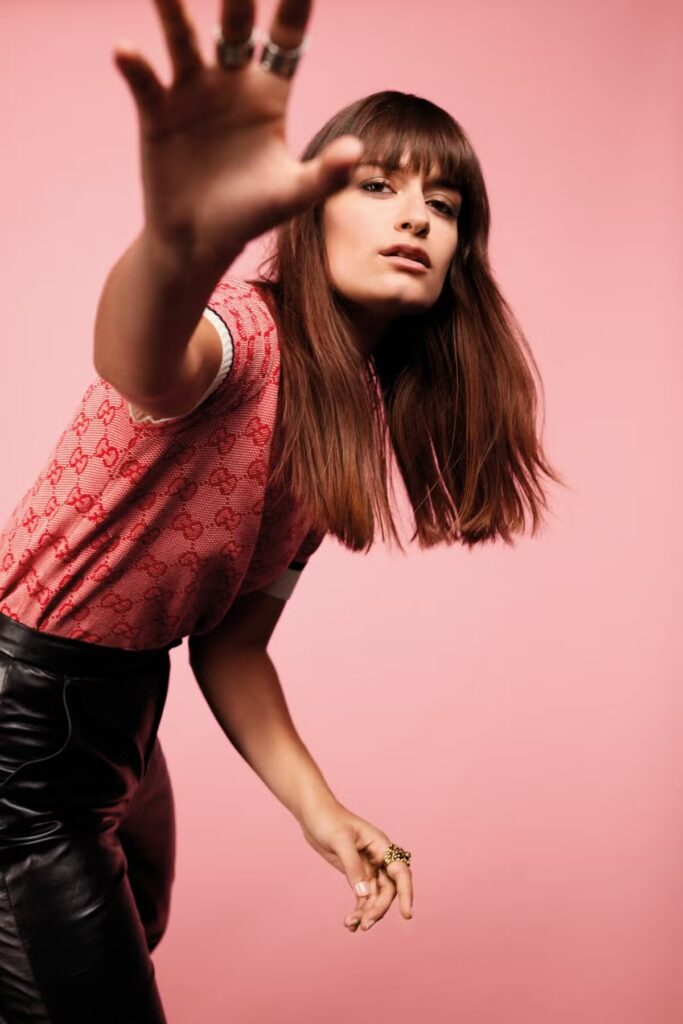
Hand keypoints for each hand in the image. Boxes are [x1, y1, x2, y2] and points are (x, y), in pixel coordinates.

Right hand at [113, 0, 364, 264]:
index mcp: (269, 93)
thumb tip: (356, 152)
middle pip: (235, 27)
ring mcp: (190, 93)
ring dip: (173, 13)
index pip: (287, 39)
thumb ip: (324, 175)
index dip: (295, 5)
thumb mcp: (291, 196)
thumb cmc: (249, 215)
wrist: (199, 242)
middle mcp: (229, 81)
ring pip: (183, 41)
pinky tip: (125, 52)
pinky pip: (146, 84)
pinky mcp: (157, 114)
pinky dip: (136, 67)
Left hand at [298, 799, 413, 932]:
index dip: (407, 893)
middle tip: (364, 924)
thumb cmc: (329, 820)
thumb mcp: (340, 841)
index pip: (401, 873)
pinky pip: (362, 896)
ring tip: (350, 925)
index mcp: (381, 846)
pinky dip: (358, 910)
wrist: (313, 814)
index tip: (406, 914)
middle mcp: (378, 859)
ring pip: (374, 896)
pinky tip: (349, 923)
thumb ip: (353, 867)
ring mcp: (367, 867)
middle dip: (378, 909)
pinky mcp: (355, 874)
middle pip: (387, 890)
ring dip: (366, 912)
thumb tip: (364, 895)